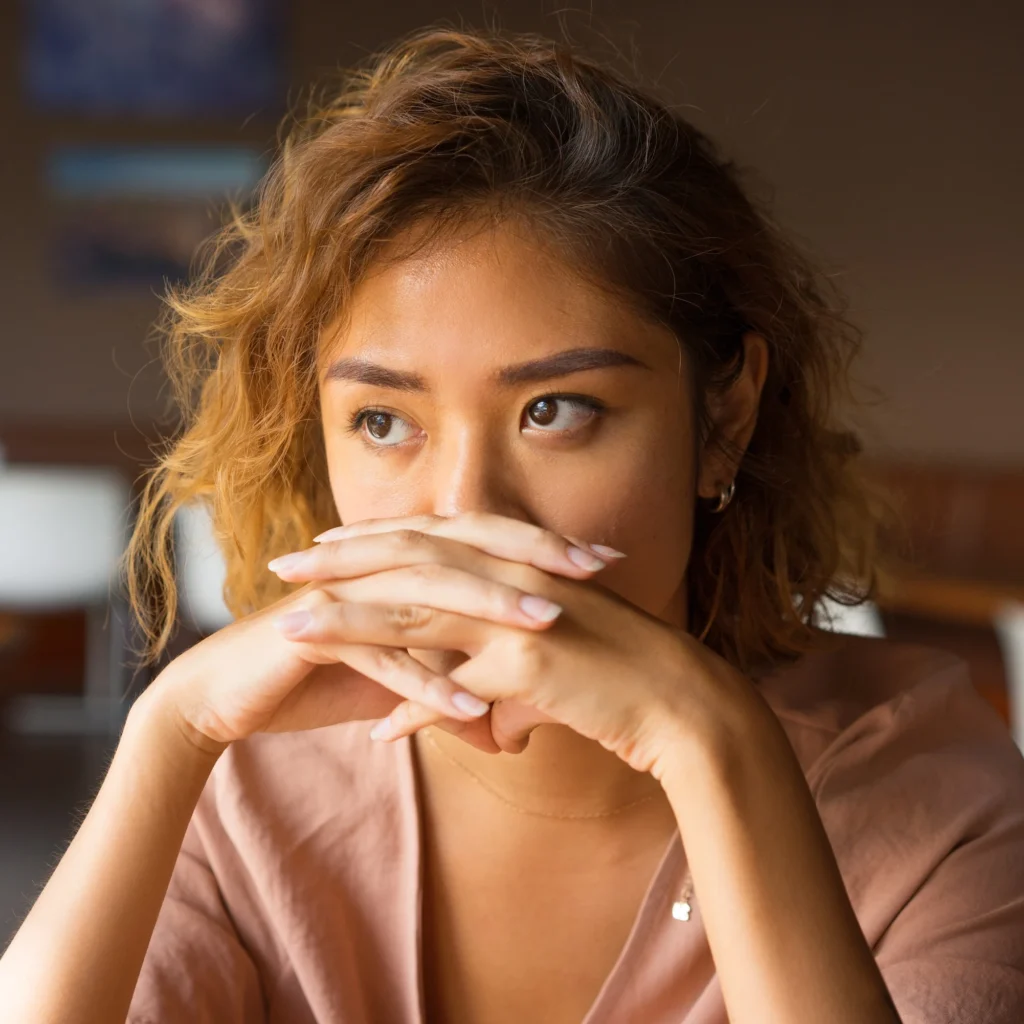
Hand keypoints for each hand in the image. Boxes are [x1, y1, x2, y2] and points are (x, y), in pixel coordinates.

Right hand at [152, 515, 611, 755]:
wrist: (226, 694)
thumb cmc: (316, 678)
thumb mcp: (396, 680)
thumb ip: (447, 684)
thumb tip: (501, 721)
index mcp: (399, 565)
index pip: (481, 542)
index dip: (540, 545)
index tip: (604, 558)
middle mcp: (375, 569)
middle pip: (463, 551)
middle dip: (530, 558)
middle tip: (595, 569)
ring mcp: (344, 598)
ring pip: (426, 596)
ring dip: (489, 612)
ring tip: (550, 625)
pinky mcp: (314, 636)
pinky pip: (379, 660)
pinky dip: (426, 687)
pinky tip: (472, 713)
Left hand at [270, 511, 747, 776]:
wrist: (685, 704)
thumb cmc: (622, 678)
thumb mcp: (556, 658)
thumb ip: (507, 677)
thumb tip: (477, 721)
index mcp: (516, 563)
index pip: (429, 538)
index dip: (373, 539)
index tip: (324, 546)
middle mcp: (513, 577)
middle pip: (410, 561)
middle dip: (341, 564)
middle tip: (285, 568)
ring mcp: (522, 616)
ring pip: (417, 613)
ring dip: (351, 623)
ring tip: (293, 630)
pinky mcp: (533, 663)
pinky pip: (457, 689)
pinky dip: (417, 712)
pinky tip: (379, 734)